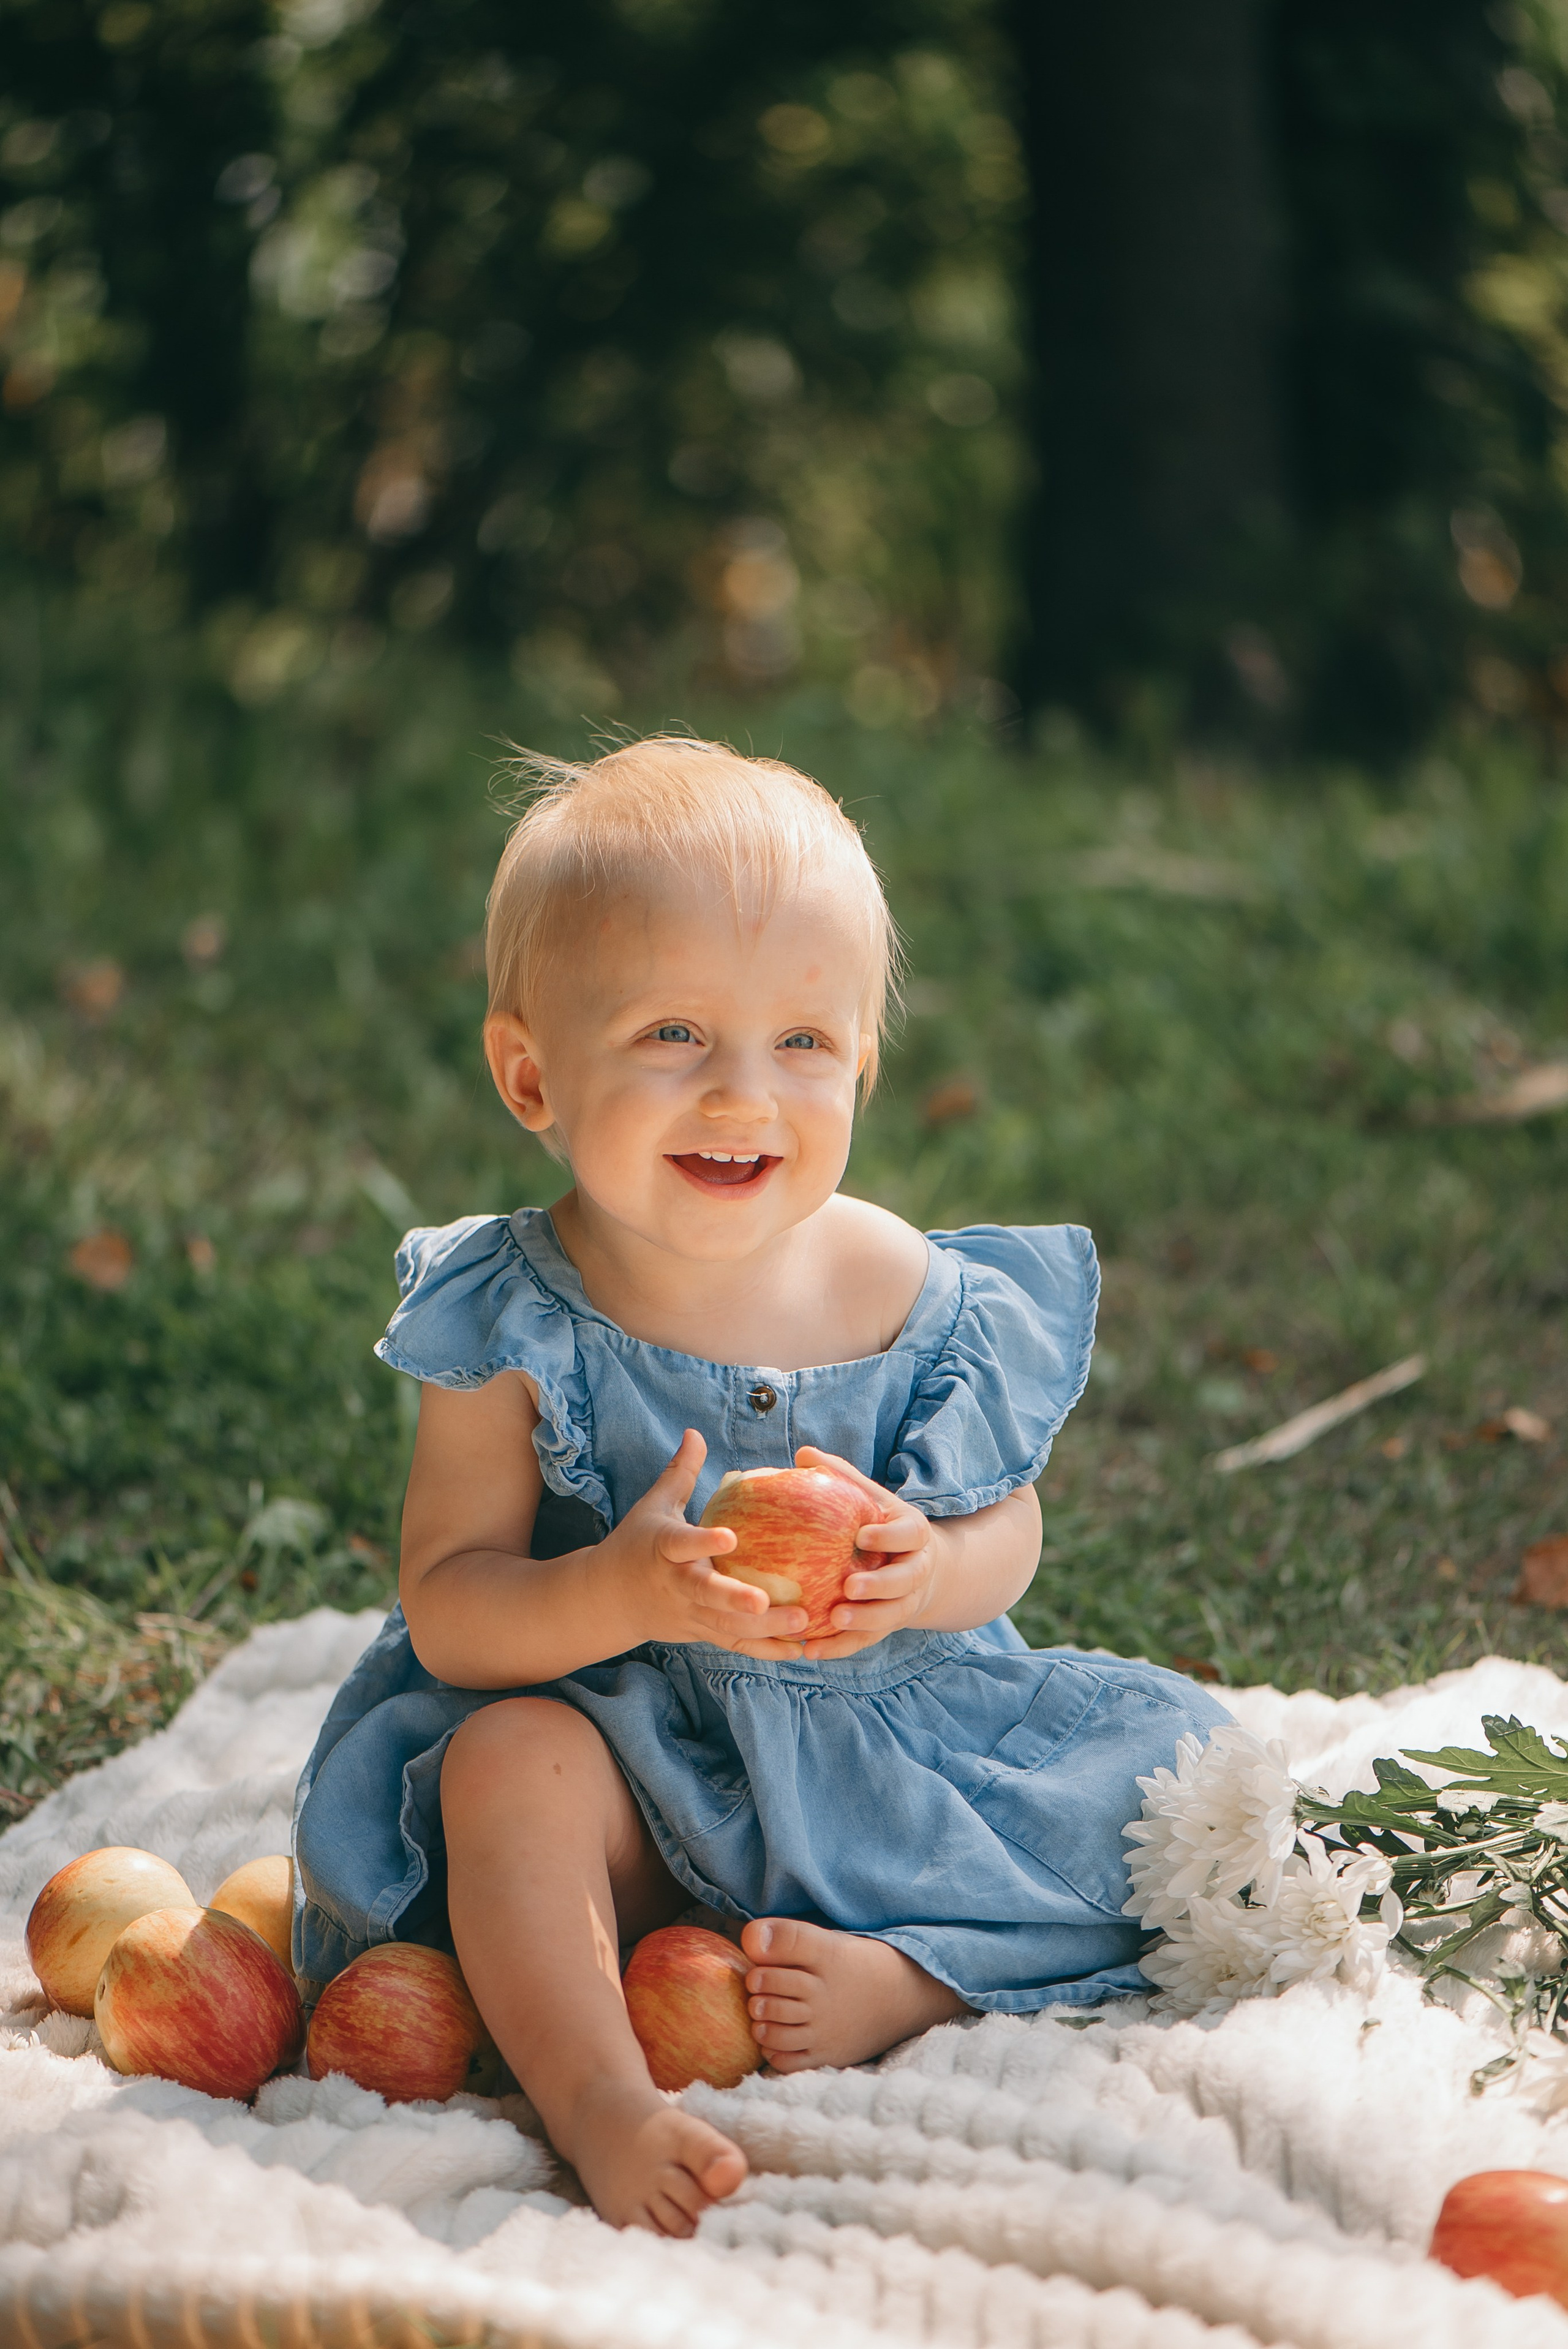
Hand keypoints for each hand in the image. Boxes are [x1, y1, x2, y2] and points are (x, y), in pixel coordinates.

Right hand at [608, 1430, 810, 1658]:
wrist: (608, 1600)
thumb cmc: (636, 1544)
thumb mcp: (653, 1507)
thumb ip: (679, 1473)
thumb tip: (696, 1432)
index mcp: (663, 1548)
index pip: (681, 1544)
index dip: (702, 1542)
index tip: (729, 1537)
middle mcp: (675, 1584)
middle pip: (704, 1594)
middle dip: (734, 1599)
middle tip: (765, 1601)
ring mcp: (688, 1613)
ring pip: (724, 1625)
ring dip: (763, 1629)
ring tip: (803, 1622)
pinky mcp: (699, 1632)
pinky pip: (734, 1644)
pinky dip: (764, 1649)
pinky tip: (799, 1649)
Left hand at [792, 1445, 940, 1659]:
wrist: (919, 1566)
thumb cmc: (883, 1524)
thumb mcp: (872, 1498)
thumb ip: (842, 1476)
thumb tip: (803, 1453)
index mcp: (913, 1534)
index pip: (909, 1534)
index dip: (889, 1537)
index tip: (862, 1536)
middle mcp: (915, 1570)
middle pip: (904, 1581)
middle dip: (880, 1586)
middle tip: (850, 1586)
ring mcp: (904, 1602)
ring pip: (890, 1616)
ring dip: (864, 1620)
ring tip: (833, 1619)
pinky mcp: (887, 1626)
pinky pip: (866, 1641)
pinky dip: (840, 1647)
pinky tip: (810, 1651)